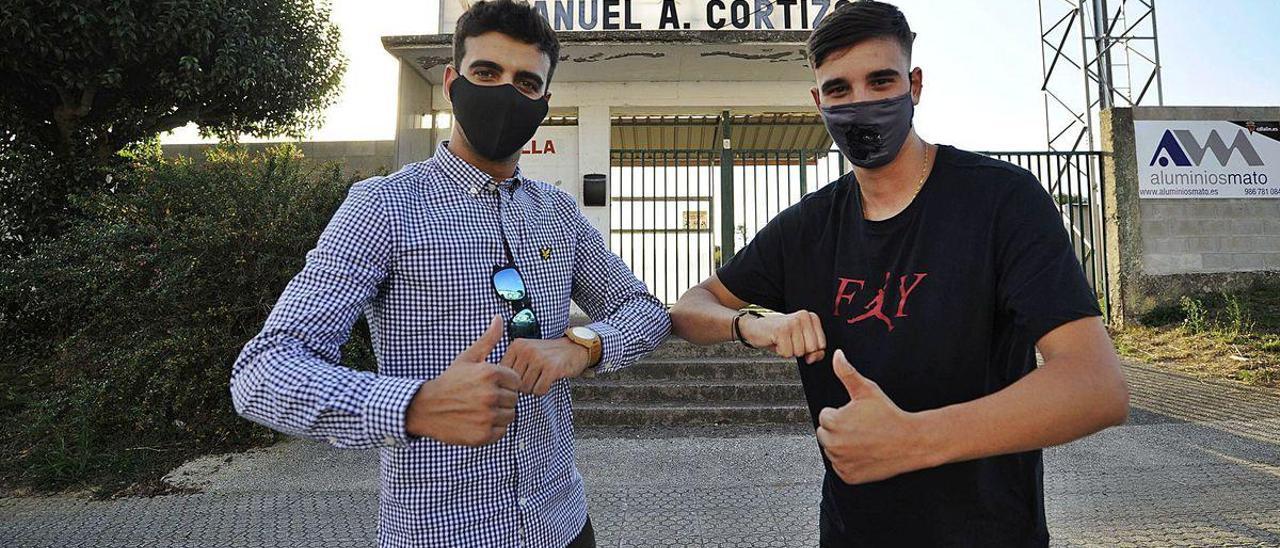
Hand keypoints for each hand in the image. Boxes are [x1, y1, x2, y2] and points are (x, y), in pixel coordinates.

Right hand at [405, 315, 520, 445]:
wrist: (426, 408)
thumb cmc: (450, 381)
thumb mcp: (467, 358)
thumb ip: (488, 340)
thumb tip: (498, 317)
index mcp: (490, 373)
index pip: (516, 380)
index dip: (504, 383)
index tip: (489, 385)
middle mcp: (491, 394)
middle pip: (514, 399)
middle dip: (502, 398)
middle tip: (482, 398)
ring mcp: (487, 416)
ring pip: (510, 416)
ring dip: (498, 414)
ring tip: (480, 409)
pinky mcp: (484, 434)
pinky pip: (502, 431)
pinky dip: (493, 429)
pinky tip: (478, 421)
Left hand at [501, 337, 591, 395]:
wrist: (574, 348)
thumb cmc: (548, 354)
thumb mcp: (526, 351)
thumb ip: (511, 363)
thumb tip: (498, 385)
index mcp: (517, 345)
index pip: (503, 373)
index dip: (511, 381)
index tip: (522, 377)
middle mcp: (526, 350)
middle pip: (514, 383)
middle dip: (523, 386)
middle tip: (534, 379)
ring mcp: (539, 358)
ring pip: (526, 388)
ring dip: (533, 389)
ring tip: (540, 379)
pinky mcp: (552, 368)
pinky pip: (539, 390)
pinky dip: (543, 391)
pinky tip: (548, 382)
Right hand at [738, 310, 826, 363]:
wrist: (755, 327)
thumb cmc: (778, 334)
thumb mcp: (800, 342)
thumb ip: (814, 351)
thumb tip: (813, 358)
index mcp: (811, 318)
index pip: (822, 345)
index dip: (810, 350)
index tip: (800, 342)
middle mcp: (804, 317)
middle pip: (811, 349)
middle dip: (799, 350)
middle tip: (789, 341)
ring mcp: (793, 323)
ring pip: (799, 352)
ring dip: (789, 350)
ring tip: (782, 341)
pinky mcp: (782, 330)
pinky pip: (787, 353)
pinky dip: (780, 352)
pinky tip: (776, 342)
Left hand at [815, 350, 932, 484]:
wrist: (911, 442)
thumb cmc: (889, 414)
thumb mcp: (868, 390)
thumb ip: (847, 373)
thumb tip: (837, 355)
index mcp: (833, 422)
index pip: (825, 416)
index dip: (842, 414)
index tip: (859, 416)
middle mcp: (833, 444)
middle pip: (825, 434)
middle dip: (838, 430)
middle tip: (862, 428)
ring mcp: (840, 462)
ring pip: (832, 451)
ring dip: (843, 446)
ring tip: (865, 440)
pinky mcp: (848, 477)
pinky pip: (840, 467)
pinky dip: (849, 462)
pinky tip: (866, 454)